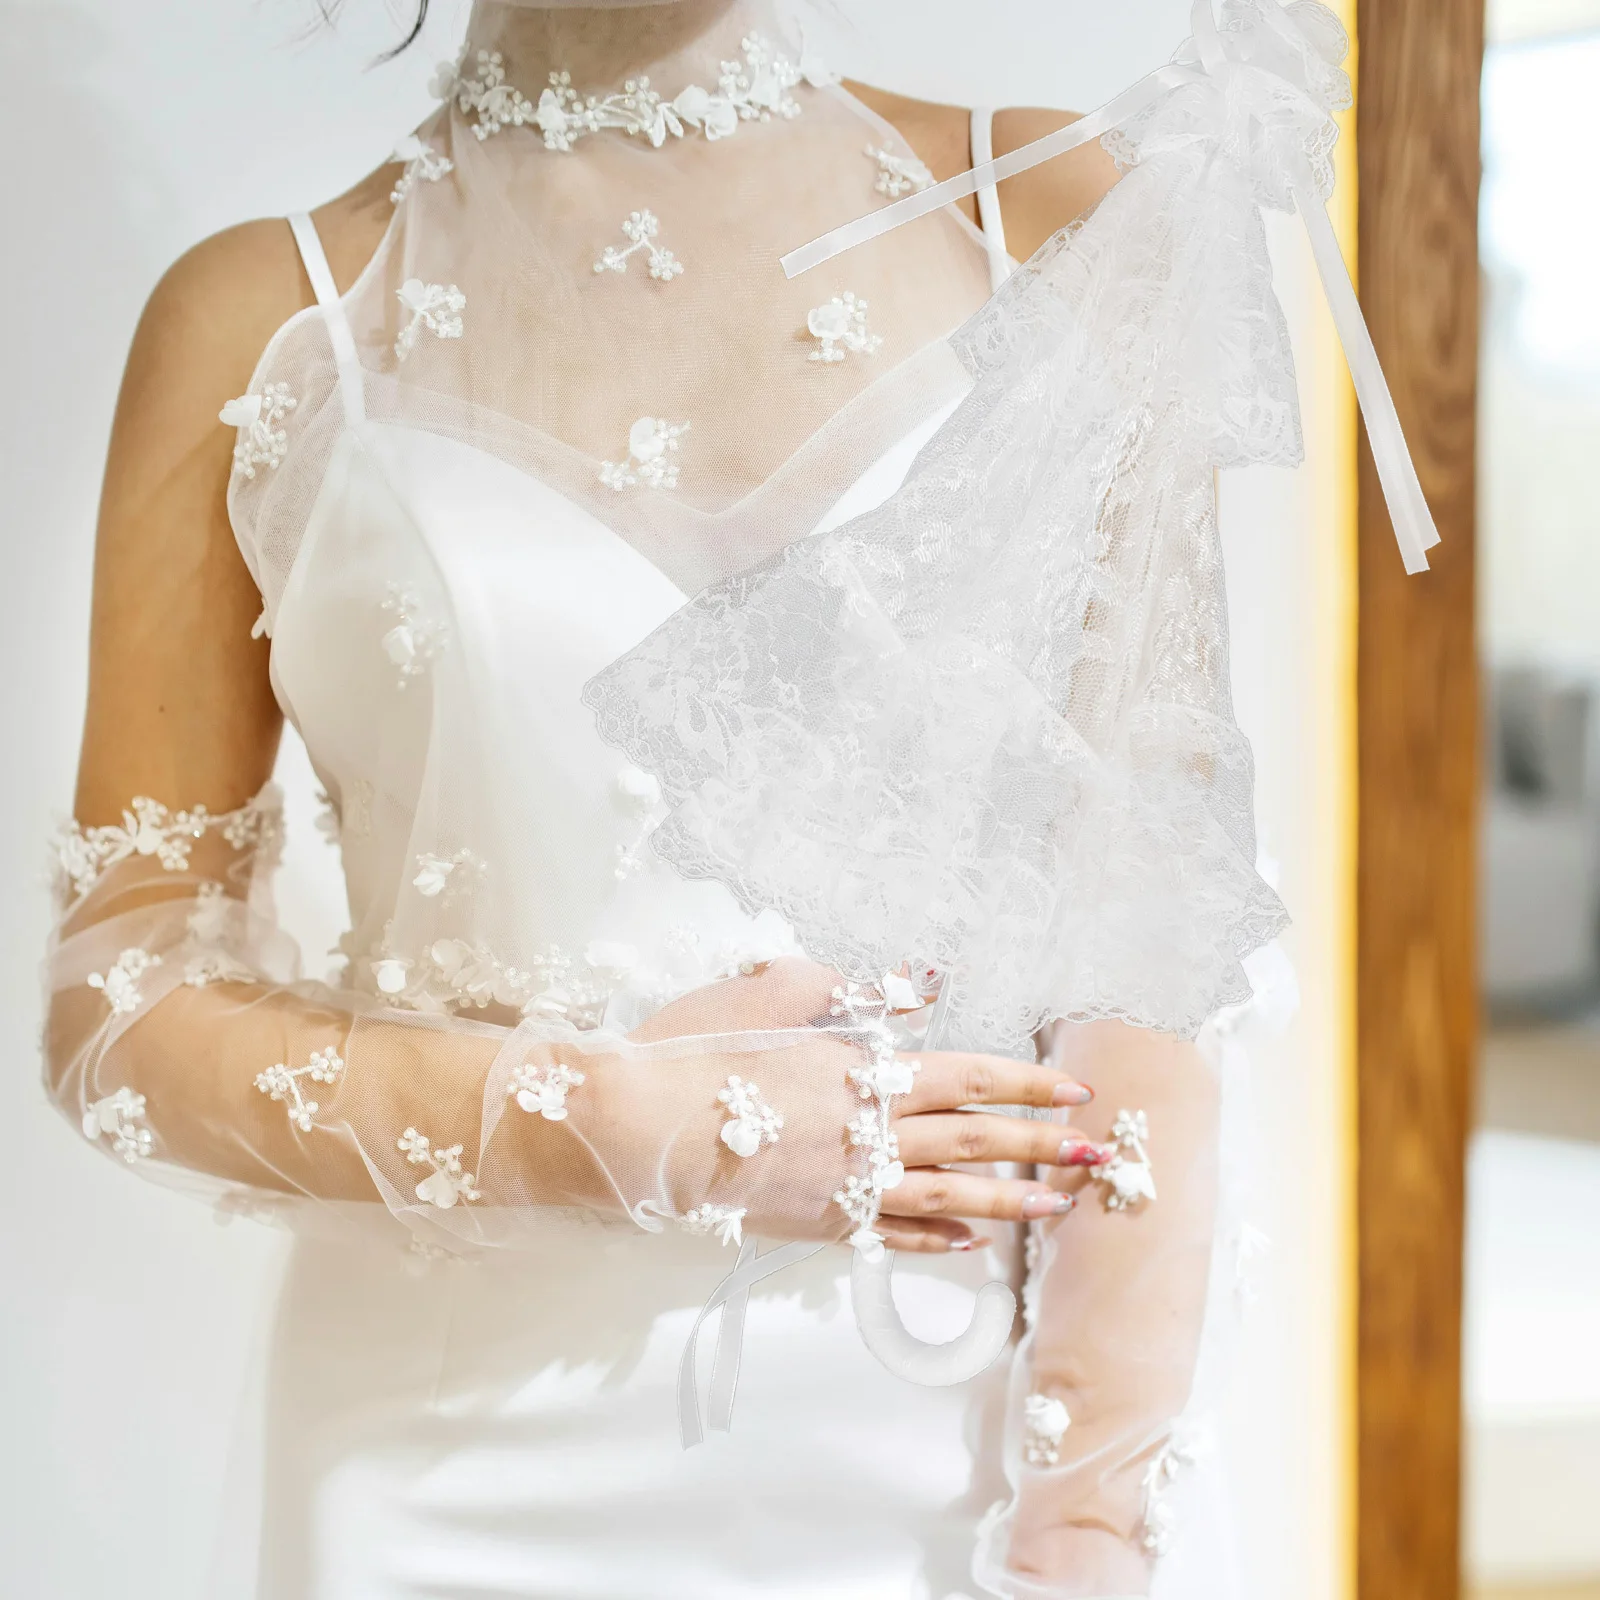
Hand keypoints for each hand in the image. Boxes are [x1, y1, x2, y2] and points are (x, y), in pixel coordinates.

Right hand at [628, 959, 1101, 1253]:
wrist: (640, 1127)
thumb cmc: (703, 1048)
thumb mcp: (777, 992)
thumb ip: (855, 991)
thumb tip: (919, 987)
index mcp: (864, 1073)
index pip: (966, 1078)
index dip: (1024, 1085)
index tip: (1073, 1091)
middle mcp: (868, 1136)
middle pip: (971, 1141)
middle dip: (1038, 1148)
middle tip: (1095, 1157)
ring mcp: (845, 1187)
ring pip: (945, 1195)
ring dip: (1007, 1202)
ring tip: (1057, 1208)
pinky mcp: (816, 1224)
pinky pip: (890, 1233)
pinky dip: (934, 1236)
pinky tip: (967, 1242)